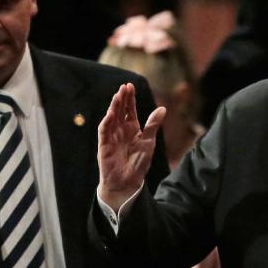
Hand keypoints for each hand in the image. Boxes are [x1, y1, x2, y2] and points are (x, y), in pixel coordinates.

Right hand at [97, 83, 165, 210]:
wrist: (129, 181)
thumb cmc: (138, 162)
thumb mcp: (149, 141)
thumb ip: (153, 125)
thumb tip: (163, 108)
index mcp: (132, 128)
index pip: (129, 110)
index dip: (129, 98)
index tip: (130, 86)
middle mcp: (120, 130)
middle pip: (120, 110)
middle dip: (121, 99)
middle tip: (124, 87)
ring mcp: (111, 136)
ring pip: (111, 118)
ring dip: (114, 107)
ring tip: (118, 96)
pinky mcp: (104, 145)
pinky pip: (104, 131)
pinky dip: (107, 122)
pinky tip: (111, 114)